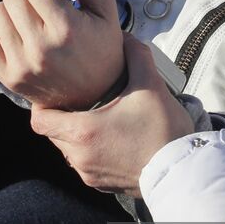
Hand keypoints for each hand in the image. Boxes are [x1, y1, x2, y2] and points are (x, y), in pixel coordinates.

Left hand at [0, 0, 123, 109]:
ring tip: (31, 19)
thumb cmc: (103, 47)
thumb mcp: (103, 7)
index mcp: (67, 28)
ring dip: (11, 10)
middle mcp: (41, 49)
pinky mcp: (8, 78)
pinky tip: (16, 33)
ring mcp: (21, 66)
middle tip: (42, 2)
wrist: (97, 94)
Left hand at [29, 35, 194, 195]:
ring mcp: (89, 174)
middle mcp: (79, 156)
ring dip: (76, 135)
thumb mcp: (150, 85)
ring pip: (68, 150)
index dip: (42, 105)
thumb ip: (135, 55)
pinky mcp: (102, 185)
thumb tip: (125, 37)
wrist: (185, 172)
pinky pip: (85, 165)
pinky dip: (90, 151)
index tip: (56, 93)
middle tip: (78, 101)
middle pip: (52, 134)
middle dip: (61, 116)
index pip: (39, 120)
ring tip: (96, 118)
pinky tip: (111, 138)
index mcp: (82, 131)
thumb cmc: (165, 131)